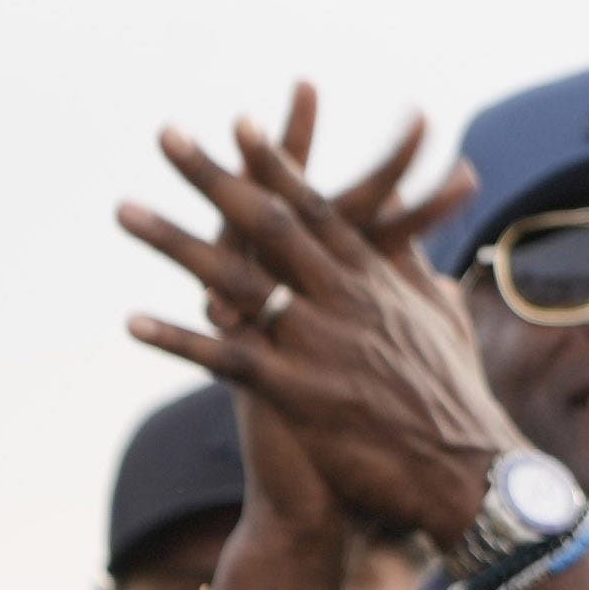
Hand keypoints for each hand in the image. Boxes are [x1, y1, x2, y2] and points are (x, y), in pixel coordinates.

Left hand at [122, 96, 515, 544]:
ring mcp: (317, 341)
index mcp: (373, 276)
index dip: (275, 165)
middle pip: (266, 223)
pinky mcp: (297, 391)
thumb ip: (413, 270)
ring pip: (234, 279)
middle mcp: (340, 296)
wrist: (463, 463)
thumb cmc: (455, 391)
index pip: (315, 206)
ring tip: (126, 209)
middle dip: (212, 177)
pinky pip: (226, 357)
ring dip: (173, 241)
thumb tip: (405, 235)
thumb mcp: (442, 313)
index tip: (240, 125)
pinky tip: (131, 320)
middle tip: (169, 136)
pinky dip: (178, 338)